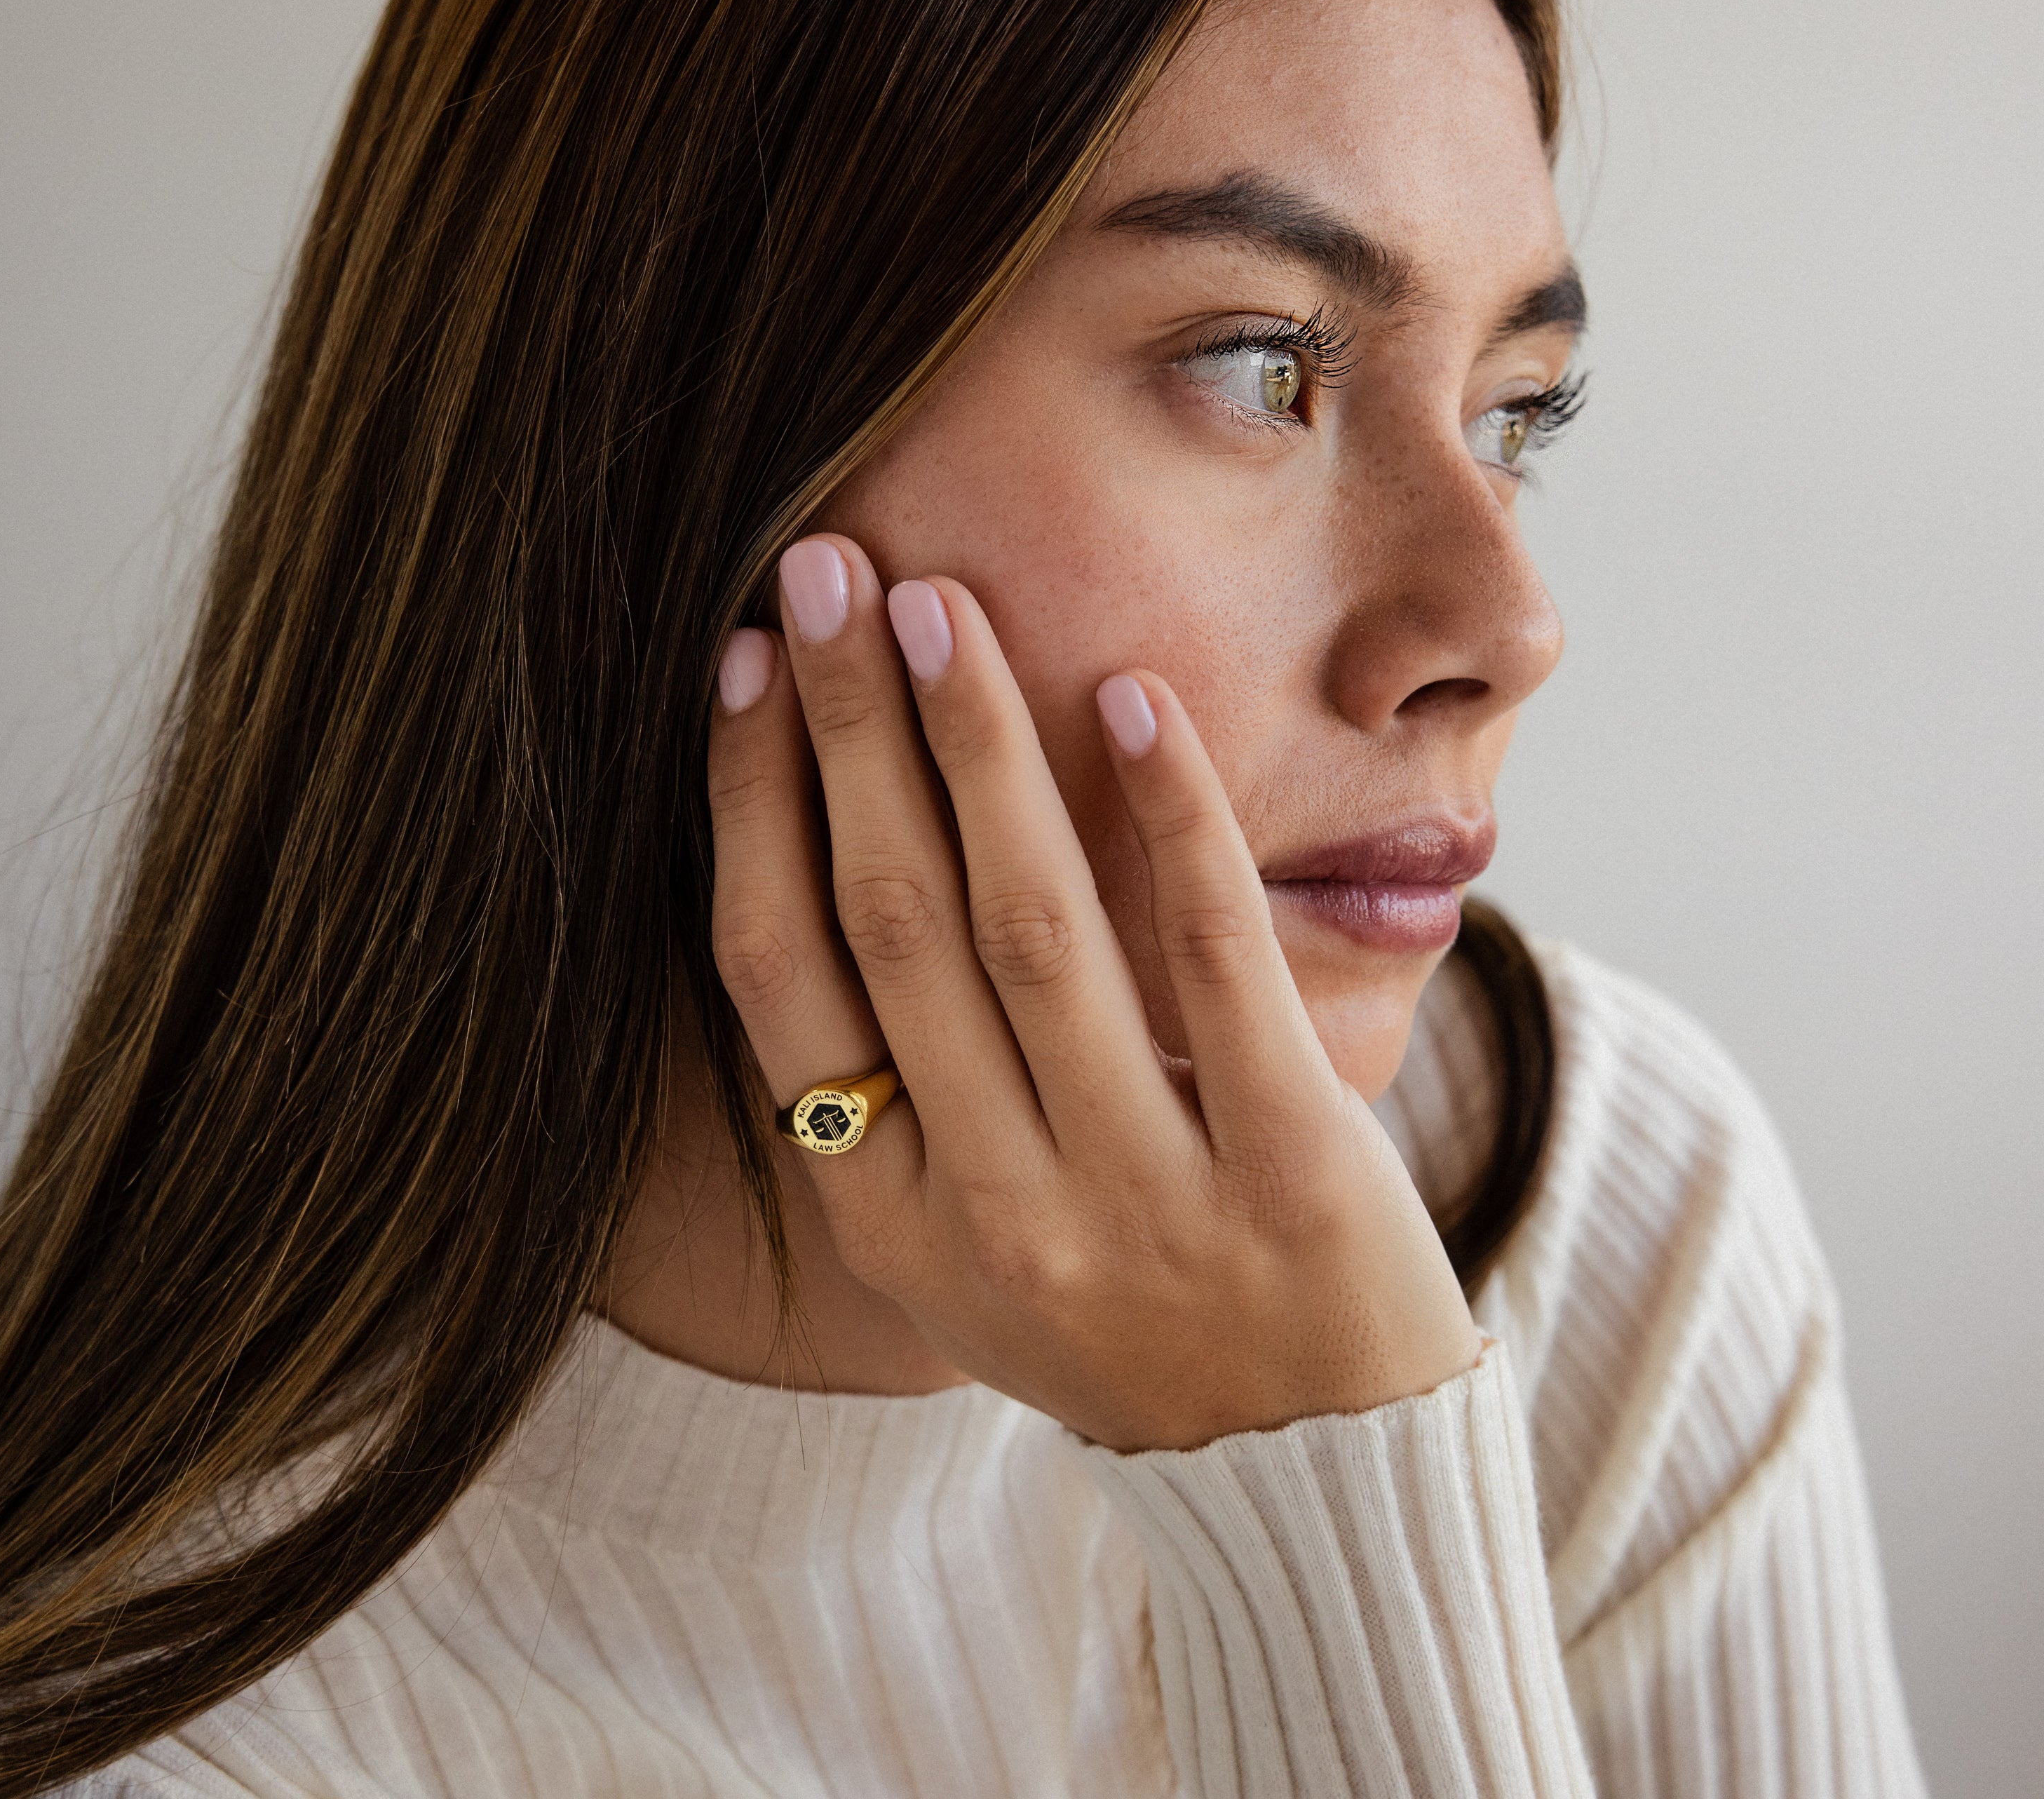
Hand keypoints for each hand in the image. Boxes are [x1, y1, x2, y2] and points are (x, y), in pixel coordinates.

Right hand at [707, 534, 1481, 1450]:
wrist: (1308, 1472)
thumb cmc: (1120, 1315)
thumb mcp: (962, 1244)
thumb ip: (895, 1093)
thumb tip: (829, 858)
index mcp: (884, 1218)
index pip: (779, 979)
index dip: (747, 804)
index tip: (737, 664)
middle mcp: (989, 1206)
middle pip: (889, 920)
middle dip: (845, 726)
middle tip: (823, 572)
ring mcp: (1138, 1193)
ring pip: (1029, 925)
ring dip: (974, 745)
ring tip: (939, 605)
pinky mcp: (1286, 1171)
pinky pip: (1212, 962)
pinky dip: (1168, 820)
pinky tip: (1132, 698)